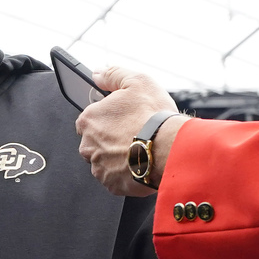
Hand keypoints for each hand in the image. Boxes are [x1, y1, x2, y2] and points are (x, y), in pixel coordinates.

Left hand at [75, 66, 178, 196]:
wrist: (170, 150)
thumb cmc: (154, 118)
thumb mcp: (137, 82)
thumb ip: (113, 75)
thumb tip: (98, 73)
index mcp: (89, 120)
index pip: (91, 118)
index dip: (110, 117)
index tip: (125, 118)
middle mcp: (88, 145)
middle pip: (97, 140)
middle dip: (112, 138)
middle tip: (135, 133)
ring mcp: (99, 167)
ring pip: (106, 160)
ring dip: (119, 156)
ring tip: (141, 149)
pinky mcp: (112, 185)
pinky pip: (116, 178)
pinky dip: (126, 173)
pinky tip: (141, 163)